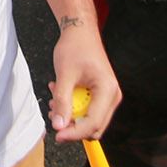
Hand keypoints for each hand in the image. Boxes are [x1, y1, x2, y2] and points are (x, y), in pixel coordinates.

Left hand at [46, 22, 118, 142]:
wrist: (80, 31)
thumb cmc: (75, 47)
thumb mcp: (64, 74)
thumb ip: (62, 101)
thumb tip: (59, 125)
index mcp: (107, 90)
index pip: (93, 123)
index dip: (74, 133)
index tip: (57, 135)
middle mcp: (111, 96)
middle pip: (94, 126)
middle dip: (72, 126)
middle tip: (54, 115)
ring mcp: (107, 96)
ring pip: (89, 120)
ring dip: (71, 116)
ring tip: (54, 100)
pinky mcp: (99, 94)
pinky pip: (87, 111)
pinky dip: (72, 107)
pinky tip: (60, 94)